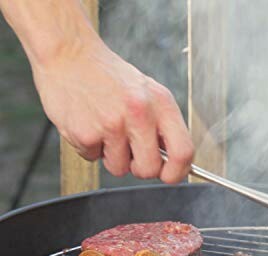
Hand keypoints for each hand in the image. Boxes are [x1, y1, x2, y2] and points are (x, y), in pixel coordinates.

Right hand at [32, 39, 193, 182]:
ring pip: (119, 169)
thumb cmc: (110, 77)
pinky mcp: (85, 132)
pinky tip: (89, 123)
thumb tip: (173, 161)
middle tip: (130, 152)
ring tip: (106, 130)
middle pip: (150, 170)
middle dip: (139, 168)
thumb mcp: (149, 93)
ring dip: (112, 157)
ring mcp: (112, 124)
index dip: (177, 172)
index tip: (169, 175)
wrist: (69, 54)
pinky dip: (90, 147)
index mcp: (162, 104)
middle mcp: (140, 113)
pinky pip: (92, 158)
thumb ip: (163, 126)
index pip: (183, 152)